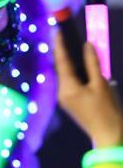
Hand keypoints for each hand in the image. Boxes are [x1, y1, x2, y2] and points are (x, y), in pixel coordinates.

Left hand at [55, 34, 122, 148]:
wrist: (109, 137)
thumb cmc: (107, 111)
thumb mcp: (101, 84)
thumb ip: (92, 63)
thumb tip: (87, 45)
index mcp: (67, 88)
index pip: (62, 61)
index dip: (60, 45)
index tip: (57, 31)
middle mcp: (62, 93)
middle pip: (62, 68)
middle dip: (64, 52)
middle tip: (65, 36)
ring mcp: (65, 100)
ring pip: (66, 75)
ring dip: (69, 62)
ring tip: (72, 47)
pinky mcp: (71, 104)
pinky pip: (70, 83)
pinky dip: (74, 73)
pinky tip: (80, 66)